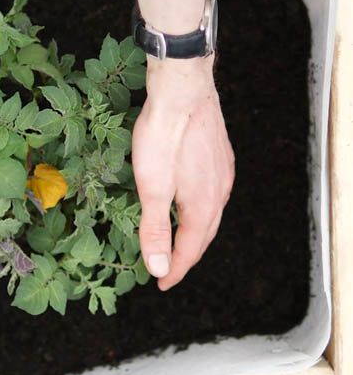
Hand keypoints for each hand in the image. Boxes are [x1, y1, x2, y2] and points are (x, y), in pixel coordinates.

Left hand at [131, 57, 233, 290]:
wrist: (182, 90)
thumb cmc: (163, 136)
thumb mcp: (151, 187)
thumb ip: (155, 229)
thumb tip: (159, 268)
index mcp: (204, 205)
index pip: (190, 249)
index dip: (175, 269)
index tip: (160, 284)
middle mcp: (220, 192)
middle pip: (204, 234)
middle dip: (186, 254)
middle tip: (167, 270)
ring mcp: (223, 172)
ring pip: (210, 213)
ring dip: (194, 232)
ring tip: (178, 242)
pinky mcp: (219, 156)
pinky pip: (212, 193)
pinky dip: (199, 209)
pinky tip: (190, 202)